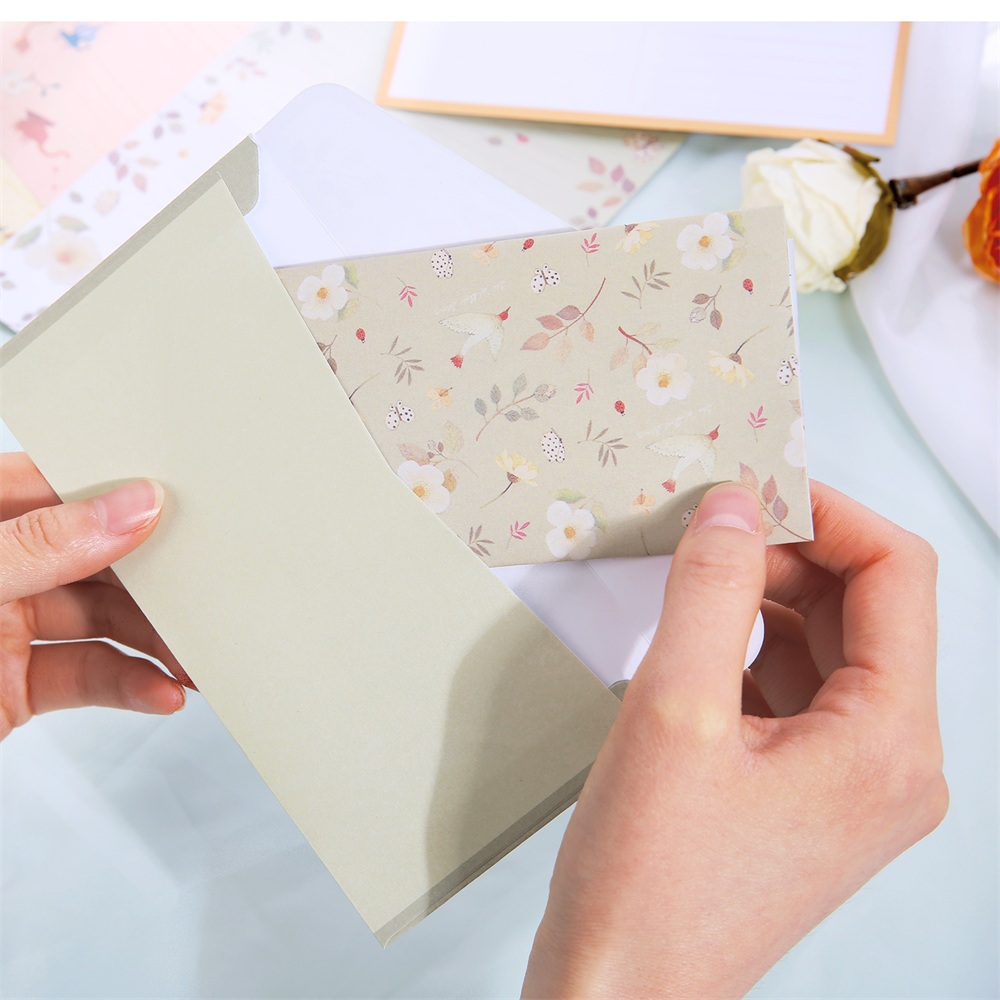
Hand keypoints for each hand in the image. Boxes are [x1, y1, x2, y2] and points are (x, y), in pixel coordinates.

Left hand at [0, 453, 189, 740]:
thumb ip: (40, 544)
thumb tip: (127, 506)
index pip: (57, 486)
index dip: (122, 493)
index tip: (181, 508)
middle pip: (93, 558)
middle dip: (152, 582)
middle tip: (204, 594)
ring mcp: (0, 629)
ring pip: (99, 622)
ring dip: (154, 642)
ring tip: (195, 656)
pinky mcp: (13, 689)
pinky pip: (86, 676)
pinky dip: (129, 685)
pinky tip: (159, 690)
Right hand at [523, 480, 945, 997]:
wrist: (620, 991)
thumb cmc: (648, 882)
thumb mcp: (673, 711)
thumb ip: (708, 589)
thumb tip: (732, 505)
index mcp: (890, 743)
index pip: (898, 575)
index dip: (827, 514)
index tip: (753, 488)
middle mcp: (892, 763)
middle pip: (863, 607)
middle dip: (785, 556)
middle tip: (704, 532)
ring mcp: (852, 781)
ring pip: (824, 645)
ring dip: (760, 600)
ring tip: (687, 586)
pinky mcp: (808, 791)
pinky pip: (793, 688)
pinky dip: (745, 648)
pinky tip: (689, 647)